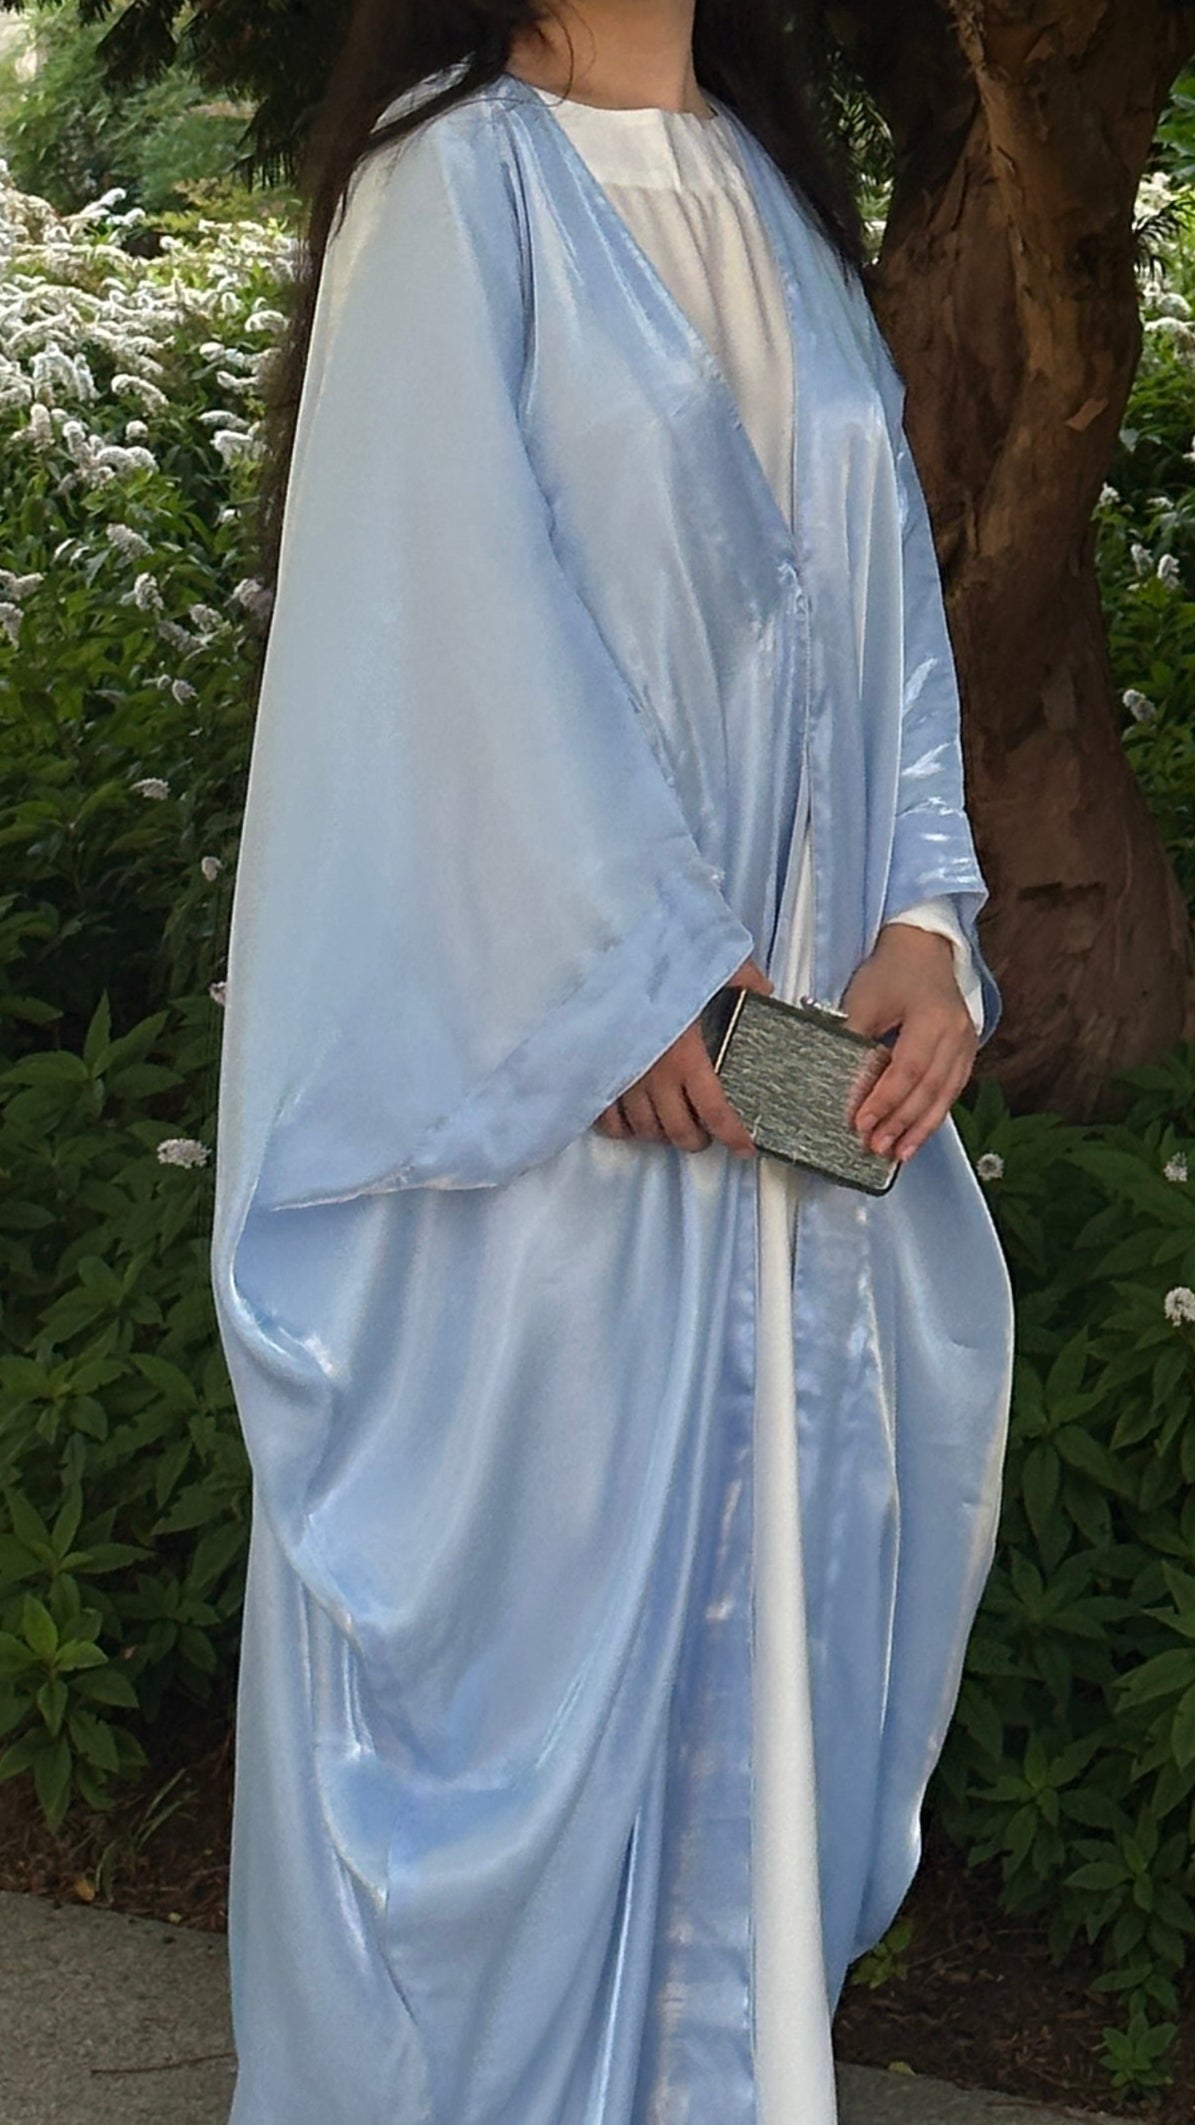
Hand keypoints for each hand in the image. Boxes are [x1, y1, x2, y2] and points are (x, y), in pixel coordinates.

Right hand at [593, 956, 772, 1154]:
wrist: (606, 953)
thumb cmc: (660, 959)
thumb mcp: (713, 962)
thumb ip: (743, 979)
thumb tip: (766, 993)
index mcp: (687, 1056)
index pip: (716, 1112)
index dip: (734, 1137)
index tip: (745, 1148)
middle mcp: (655, 1076)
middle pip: (679, 1132)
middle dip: (696, 1139)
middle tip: (705, 1131)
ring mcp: (623, 1078)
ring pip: (645, 1130)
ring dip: (663, 1134)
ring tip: (672, 1123)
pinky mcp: (598, 1074)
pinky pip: (608, 1120)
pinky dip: (623, 1127)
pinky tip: (634, 1119)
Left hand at [841, 924, 976, 1163]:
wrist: (924, 948)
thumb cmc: (892, 970)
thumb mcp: (864, 999)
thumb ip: (853, 1040)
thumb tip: (839, 1084)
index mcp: (932, 1016)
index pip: (908, 1068)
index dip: (885, 1100)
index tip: (861, 1123)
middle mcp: (957, 1033)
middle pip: (929, 1088)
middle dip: (901, 1122)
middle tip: (875, 1147)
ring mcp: (967, 1043)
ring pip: (944, 1095)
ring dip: (919, 1128)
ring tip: (897, 1154)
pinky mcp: (966, 1051)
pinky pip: (952, 1090)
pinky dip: (932, 1116)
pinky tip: (916, 1135)